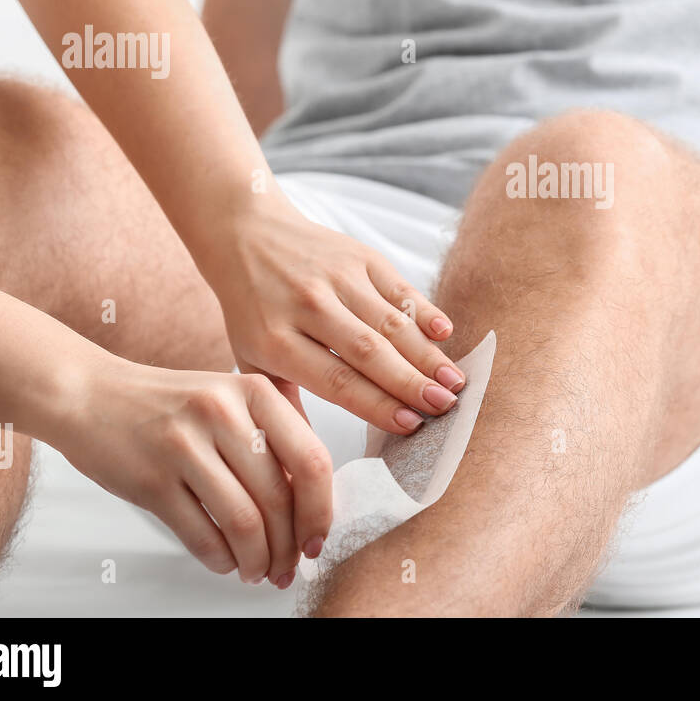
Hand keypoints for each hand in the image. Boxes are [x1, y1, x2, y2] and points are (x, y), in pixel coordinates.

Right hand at [50, 353, 333, 587]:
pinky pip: (202, 535)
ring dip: (257, 560)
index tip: (317, 537)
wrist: (89, 394)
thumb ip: (274, 436)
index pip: (312, 460)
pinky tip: (226, 562)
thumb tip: (312, 502)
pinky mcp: (152, 480)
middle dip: (290, 545)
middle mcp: (223, 413)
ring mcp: (185, 446)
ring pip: (244, 522)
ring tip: (258, 570)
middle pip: (280, 498)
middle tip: (289, 566)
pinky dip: (221, 559)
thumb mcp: (231, 397)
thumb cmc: (168, 404)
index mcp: (254, 391)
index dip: (321, 510)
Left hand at [202, 196, 465, 434]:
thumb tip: (308, 466)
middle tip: (445, 407)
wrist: (245, 235)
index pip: (336, 381)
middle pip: (368, 352)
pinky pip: (397, 286)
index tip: (412, 425)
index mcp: (276, 341)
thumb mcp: (251, 361)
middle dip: (410, 383)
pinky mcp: (358, 256)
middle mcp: (307, 307)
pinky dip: (423, 310)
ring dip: (426, 353)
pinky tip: (445, 332)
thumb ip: (283, 407)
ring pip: (389, 321)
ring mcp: (335, 278)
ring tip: (455, 381)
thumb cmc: (254, 310)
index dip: (377, 404)